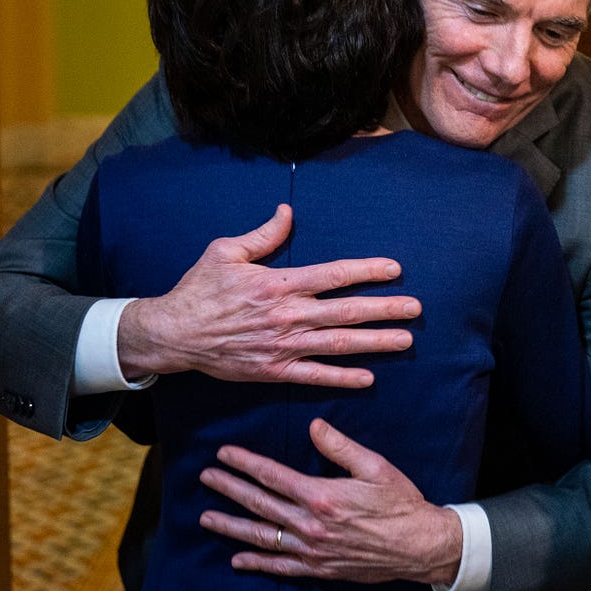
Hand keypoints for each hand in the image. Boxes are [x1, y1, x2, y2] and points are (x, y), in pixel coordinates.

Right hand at [118, 204, 420, 387]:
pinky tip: (368, 378)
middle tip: (416, 308)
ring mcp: (283, 346)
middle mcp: (288, 315)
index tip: (395, 269)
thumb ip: (263, 235)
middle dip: (385, 309)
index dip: (367, 271)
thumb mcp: (226, 251)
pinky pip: (314, 376)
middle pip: (346, 311)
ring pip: (338, 344)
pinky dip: (342, 378)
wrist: (173, 334)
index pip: (333, 275)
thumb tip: (288, 212)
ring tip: (406, 341)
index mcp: (279, 283)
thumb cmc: (200, 289)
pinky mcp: (274, 371)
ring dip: (375, 342)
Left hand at [198, 418, 462, 584]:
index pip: (273, 476)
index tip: (224, 454)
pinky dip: (257, 563)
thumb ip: (341, 447)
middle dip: (229, 489)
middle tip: (206, 477)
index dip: (245, 463)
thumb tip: (314, 426)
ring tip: (206, 518)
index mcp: (322, 495)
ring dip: (231, 526)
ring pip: (262, 537)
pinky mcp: (319, 568)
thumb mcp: (376, 466)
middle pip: (260, 504)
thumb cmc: (400, 503)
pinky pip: (280, 567)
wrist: (419, 545)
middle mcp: (310, 524)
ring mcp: (312, 550)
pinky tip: (237, 559)